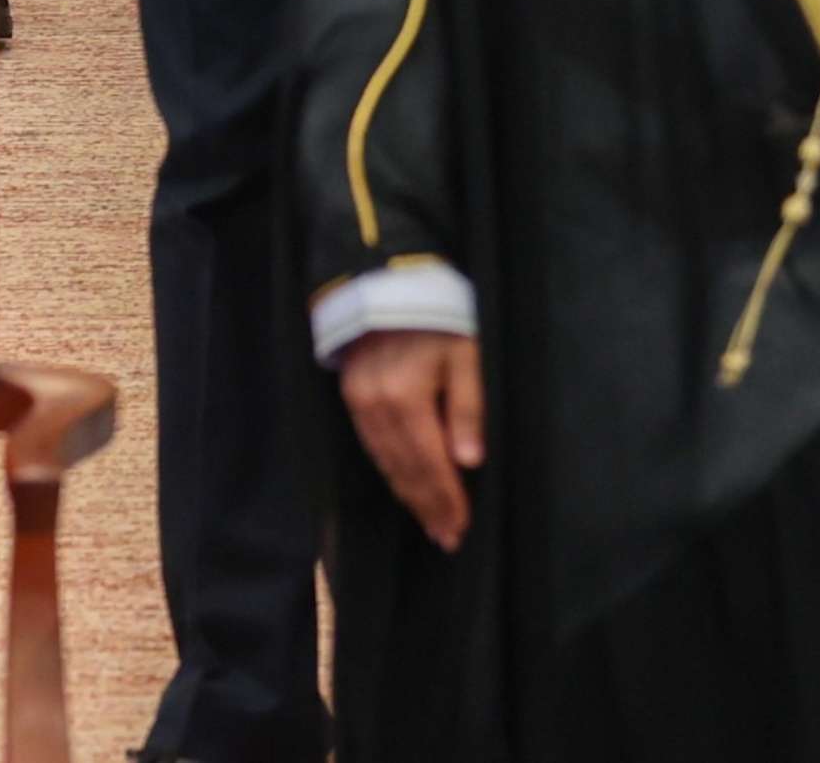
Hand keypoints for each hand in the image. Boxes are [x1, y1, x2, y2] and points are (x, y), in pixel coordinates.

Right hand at [338, 332, 484, 551]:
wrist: (386, 281)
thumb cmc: (438, 318)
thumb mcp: (466, 355)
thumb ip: (469, 408)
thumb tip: (469, 463)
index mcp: (407, 398)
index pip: (430, 464)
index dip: (447, 499)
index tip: (461, 530)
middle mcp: (376, 407)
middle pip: (405, 470)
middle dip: (428, 508)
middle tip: (447, 539)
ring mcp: (359, 403)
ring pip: (386, 464)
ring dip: (409, 497)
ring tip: (430, 523)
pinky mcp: (351, 397)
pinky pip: (372, 447)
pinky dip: (390, 473)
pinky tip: (404, 487)